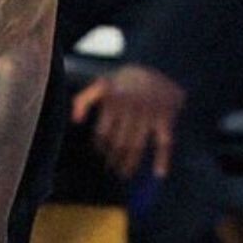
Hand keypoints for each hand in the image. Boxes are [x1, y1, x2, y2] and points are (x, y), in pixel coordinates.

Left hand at [70, 64, 185, 178]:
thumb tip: (76, 121)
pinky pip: (165, 142)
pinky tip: (158, 174)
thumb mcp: (101, 85)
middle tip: (110, 169)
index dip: (100, 147)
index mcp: (114, 102)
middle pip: (118, 143)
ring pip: (137, 146)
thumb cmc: (124, 83)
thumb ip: (83, 100)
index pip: (102, 133)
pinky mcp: (166, 118)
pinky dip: (163, 159)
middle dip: (113, 159)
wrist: (161, 68)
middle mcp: (131, 109)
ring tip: (124, 173)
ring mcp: (150, 114)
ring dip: (130, 163)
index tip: (101, 155)